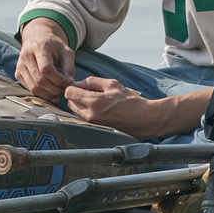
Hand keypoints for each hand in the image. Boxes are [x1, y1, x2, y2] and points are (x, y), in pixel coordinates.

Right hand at [14, 17, 75, 98]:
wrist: (38, 39)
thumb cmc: (54, 46)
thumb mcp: (66, 52)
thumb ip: (69, 67)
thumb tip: (69, 83)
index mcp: (39, 47)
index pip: (46, 69)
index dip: (59, 80)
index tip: (68, 83)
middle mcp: (26, 55)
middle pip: (40, 80)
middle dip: (55, 89)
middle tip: (64, 90)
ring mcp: (20, 65)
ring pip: (34, 87)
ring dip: (48, 94)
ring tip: (58, 93)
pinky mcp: (18, 74)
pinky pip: (29, 89)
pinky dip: (41, 94)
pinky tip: (50, 92)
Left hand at [65, 79, 212, 139]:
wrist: (144, 119)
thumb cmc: (131, 101)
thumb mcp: (113, 84)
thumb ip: (93, 82)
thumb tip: (78, 83)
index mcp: (94, 102)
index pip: (69, 93)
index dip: (72, 86)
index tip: (78, 85)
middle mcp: (91, 115)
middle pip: (70, 103)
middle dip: (75, 96)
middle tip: (87, 92)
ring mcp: (93, 125)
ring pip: (76, 112)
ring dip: (80, 105)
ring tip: (95, 100)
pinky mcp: (96, 130)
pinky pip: (84, 119)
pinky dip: (86, 113)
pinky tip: (99, 109)